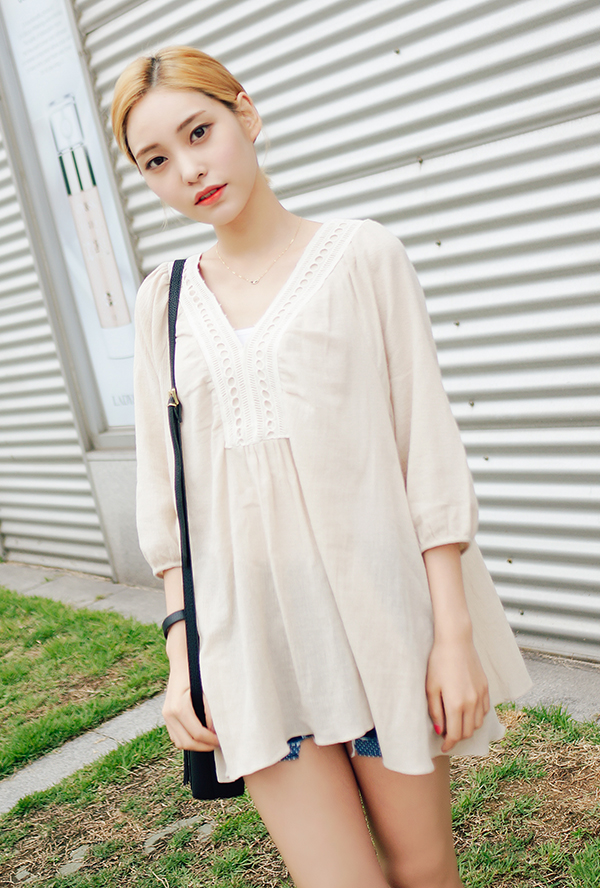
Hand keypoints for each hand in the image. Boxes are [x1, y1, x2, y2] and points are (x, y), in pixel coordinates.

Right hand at [162, 663, 219, 751]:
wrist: (180, 663)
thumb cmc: (196, 673)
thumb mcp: (206, 690)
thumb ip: (211, 710)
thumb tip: (216, 729)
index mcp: (179, 708)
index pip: (197, 733)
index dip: (211, 740)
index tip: (222, 740)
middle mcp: (169, 714)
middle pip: (187, 742)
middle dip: (204, 746)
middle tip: (217, 744)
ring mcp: (166, 715)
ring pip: (179, 742)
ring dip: (195, 746)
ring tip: (209, 742)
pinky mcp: (166, 716)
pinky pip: (175, 736)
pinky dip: (187, 740)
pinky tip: (199, 736)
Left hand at [426, 635, 489, 752]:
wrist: (456, 641)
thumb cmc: (439, 662)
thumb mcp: (431, 687)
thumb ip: (435, 711)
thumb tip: (439, 730)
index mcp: (456, 705)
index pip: (454, 734)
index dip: (448, 744)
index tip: (443, 747)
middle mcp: (472, 703)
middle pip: (467, 732)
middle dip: (457, 737)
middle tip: (447, 734)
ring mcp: (481, 695)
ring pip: (477, 723)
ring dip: (467, 728)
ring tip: (456, 723)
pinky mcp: (485, 687)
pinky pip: (484, 710)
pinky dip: (476, 716)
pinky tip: (467, 711)